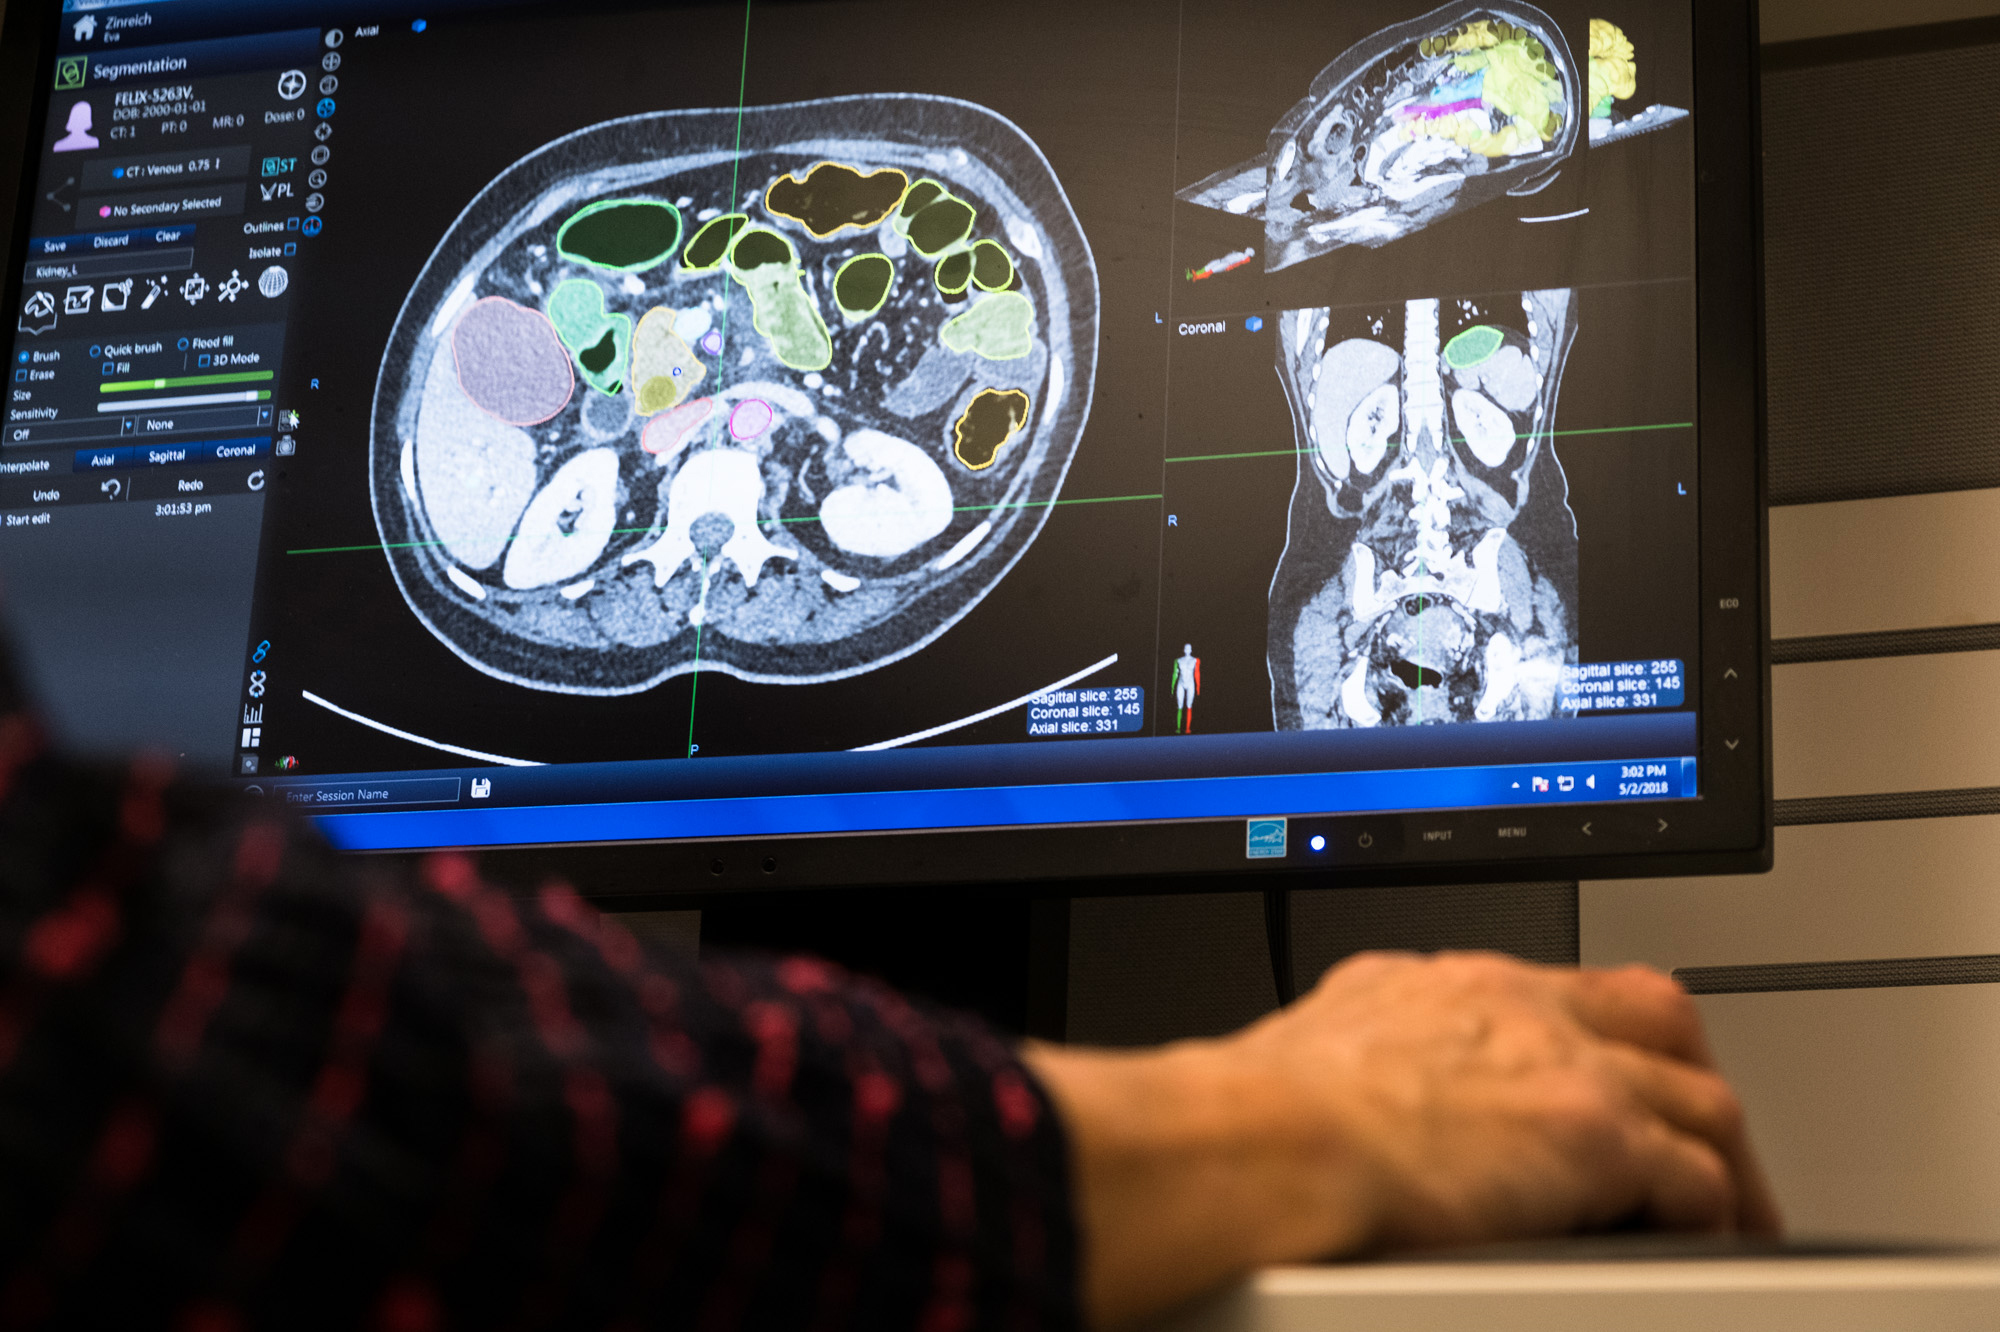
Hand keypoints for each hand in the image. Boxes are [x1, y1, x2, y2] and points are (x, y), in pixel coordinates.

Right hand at [1023, 952, 1779, 1328]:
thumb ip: (1368, 1047)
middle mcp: (1517, 1006)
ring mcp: (1563, 1065)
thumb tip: (1352, 1084)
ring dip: (1722, 1161)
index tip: (1609, 1078)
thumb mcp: (1322, 1041)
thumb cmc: (1262, 1109)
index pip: (1560, 991)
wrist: (1263, 1138)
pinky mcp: (1593, 1137)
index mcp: (1448, 984)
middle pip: (1655, 1018)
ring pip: (1699, 1096)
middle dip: (1688, 1077)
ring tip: (1729, 1216)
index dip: (1602, 1037)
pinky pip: (1697, 1176)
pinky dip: (1713, 1213)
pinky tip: (1702, 1244)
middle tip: (1699, 1140)